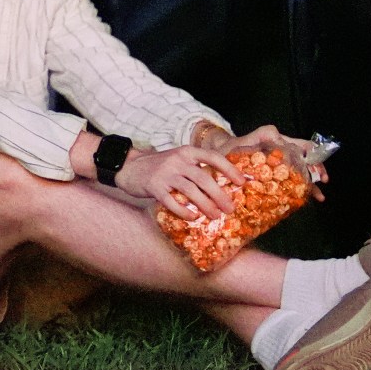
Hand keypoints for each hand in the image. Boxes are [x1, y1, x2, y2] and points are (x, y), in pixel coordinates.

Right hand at [119, 145, 242, 221]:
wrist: (128, 166)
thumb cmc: (159, 166)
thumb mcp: (179, 160)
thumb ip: (196, 168)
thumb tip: (223, 186)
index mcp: (187, 152)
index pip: (212, 157)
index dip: (229, 169)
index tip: (242, 182)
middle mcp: (177, 160)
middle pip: (204, 178)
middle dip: (220, 195)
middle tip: (230, 209)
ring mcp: (165, 173)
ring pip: (191, 191)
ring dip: (205, 206)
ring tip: (214, 216)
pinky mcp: (154, 187)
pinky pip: (172, 202)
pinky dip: (184, 211)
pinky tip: (193, 218)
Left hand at [198, 123, 330, 190]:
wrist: (219, 158)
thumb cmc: (229, 149)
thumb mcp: (242, 142)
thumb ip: (257, 138)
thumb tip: (277, 140)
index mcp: (276, 140)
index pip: (300, 145)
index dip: (312, 155)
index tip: (315, 168)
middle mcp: (281, 149)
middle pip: (306, 156)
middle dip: (317, 168)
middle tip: (322, 180)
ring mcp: (279, 162)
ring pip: (301, 170)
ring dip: (311, 182)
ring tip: (319, 197)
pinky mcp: (274, 174)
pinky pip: (290, 180)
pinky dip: (299, 189)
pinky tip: (306, 199)